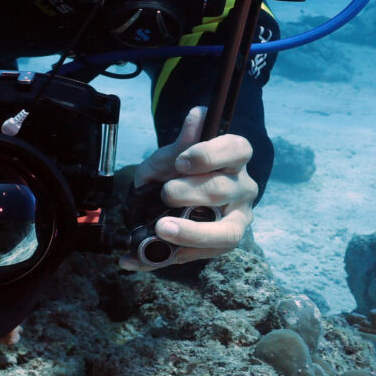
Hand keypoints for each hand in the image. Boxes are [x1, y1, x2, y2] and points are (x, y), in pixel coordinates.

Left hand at [117, 108, 259, 269]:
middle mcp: (242, 189)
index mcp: (234, 158)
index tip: (182, 161)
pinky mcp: (218, 247)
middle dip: (192, 192)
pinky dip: (162, 259)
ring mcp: (236, 220)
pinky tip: (133, 260)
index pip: (237, 149)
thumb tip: (196, 116)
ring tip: (162, 229)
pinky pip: (197, 257)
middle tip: (167, 193)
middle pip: (225, 190)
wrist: (174, 193)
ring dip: (192, 233)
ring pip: (227, 233)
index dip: (210, 155)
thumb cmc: (179, 169)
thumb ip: (181, 142)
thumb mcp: (172, 154)